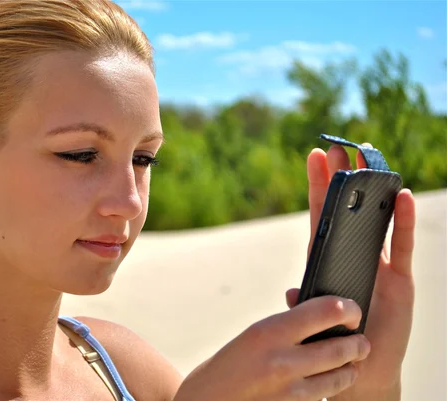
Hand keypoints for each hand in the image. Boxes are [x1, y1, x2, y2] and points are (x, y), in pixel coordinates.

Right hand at [173, 296, 370, 400]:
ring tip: (353, 361)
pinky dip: (333, 387)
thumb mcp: (252, 336)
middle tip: (361, 340)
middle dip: (358, 343)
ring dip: (351, 368)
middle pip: (341, 347)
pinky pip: (324, 396)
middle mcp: (282, 361)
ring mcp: (290, 391)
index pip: (326, 311)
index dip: (348, 309)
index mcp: (269, 332)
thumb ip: (285, 326)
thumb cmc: (225, 368)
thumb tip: (318, 314)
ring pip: (340, 376)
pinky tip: (332, 380)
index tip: (352, 310)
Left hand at [285, 144, 416, 399]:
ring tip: (373, 159)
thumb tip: (292, 292)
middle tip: (343, 146)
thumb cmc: (332, 341)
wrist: (361, 369)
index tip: (315, 156)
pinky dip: (401, 223)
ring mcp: (377, 264)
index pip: (321, 215)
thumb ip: (304, 303)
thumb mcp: (313, 318)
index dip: (318, 187)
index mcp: (327, 260)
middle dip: (345, 178)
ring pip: (376, 220)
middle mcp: (352, 256)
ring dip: (374, 191)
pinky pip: (400, 246)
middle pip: (348, 209)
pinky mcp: (399, 280)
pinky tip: (402, 196)